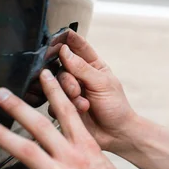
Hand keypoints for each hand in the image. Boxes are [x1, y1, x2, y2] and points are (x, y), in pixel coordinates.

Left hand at [0, 70, 135, 168]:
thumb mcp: (100, 161)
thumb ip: (82, 146)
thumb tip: (70, 132)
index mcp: (85, 147)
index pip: (69, 111)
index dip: (56, 91)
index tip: (45, 75)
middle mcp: (71, 159)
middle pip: (41, 126)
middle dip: (19, 108)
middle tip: (1, 94)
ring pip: (26, 152)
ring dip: (3, 137)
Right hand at [56, 31, 136, 152]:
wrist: (116, 134)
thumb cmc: (115, 107)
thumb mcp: (103, 84)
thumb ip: (83, 68)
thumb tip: (65, 51)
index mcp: (92, 65)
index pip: (79, 47)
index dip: (69, 40)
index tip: (60, 34)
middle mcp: (79, 76)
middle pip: (61, 66)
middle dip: (68, 79)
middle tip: (77, 89)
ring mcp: (70, 91)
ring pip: (55, 84)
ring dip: (68, 93)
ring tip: (83, 103)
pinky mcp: (62, 105)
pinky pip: (52, 101)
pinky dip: (64, 106)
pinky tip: (79, 110)